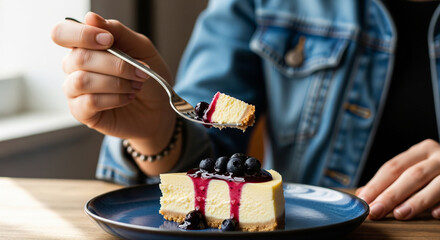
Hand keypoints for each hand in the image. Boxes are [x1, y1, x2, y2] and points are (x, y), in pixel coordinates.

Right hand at [51, 12, 175, 146]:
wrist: (160, 108)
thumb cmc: (149, 77)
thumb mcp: (141, 48)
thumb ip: (118, 31)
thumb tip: (90, 17)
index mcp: (85, 45)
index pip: (62, 33)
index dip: (82, 34)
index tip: (109, 40)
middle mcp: (74, 66)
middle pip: (79, 58)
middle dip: (116, 65)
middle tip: (141, 71)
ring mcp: (75, 90)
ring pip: (82, 81)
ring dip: (117, 83)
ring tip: (136, 86)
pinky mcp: (81, 112)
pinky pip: (89, 102)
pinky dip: (114, 99)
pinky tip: (127, 98)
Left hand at [356, 139, 439, 219]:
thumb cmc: (435, 171)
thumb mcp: (414, 168)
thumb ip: (392, 180)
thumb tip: (363, 195)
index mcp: (421, 151)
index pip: (393, 167)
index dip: (376, 184)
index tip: (363, 200)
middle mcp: (438, 157)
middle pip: (411, 175)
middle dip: (391, 195)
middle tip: (375, 210)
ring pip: (435, 184)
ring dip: (416, 201)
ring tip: (399, 214)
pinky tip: (434, 215)